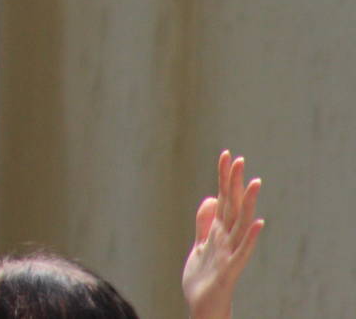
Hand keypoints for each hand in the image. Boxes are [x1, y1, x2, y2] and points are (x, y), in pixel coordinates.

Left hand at [182, 150, 263, 318]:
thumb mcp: (199, 244)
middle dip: (234, 183)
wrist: (203, 306)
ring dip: (248, 203)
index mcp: (217, 231)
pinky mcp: (229, 268)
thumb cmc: (203, 277)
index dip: (224, 178)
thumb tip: (210, 198)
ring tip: (255, 183)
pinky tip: (258, 223)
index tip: (227, 155)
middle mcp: (226, 238)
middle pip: (232, 206)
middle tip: (239, 159)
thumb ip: (204, 223)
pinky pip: (242, 251)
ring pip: (240, 224)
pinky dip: (250, 237)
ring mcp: (229, 252)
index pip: (223, 198)